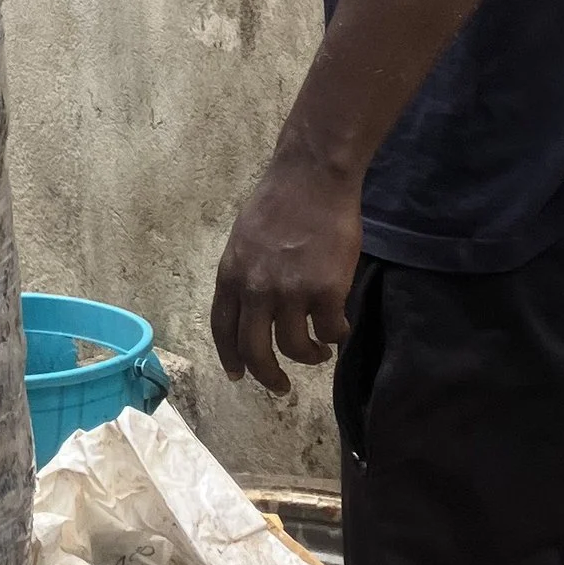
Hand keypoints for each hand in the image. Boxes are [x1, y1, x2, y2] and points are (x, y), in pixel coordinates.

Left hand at [209, 150, 363, 395]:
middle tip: (281, 387)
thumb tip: (254, 308)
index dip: (231, 358)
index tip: (238, 375)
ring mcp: (291, 292)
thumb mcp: (244, 239)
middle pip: (255, 351)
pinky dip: (336, 336)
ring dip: (308, 357)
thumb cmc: (280, 202)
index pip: (223, 329)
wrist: (312, 178)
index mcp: (231, 275)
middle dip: (267, 376)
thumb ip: (246, 275)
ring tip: (319, 353)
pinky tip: (340, 329)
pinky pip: (329, 331)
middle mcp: (255, 289)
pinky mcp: (326, 291)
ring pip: (294, 348)